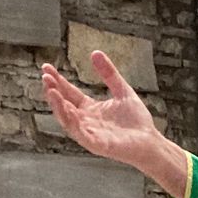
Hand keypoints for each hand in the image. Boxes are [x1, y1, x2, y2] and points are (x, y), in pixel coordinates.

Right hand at [41, 50, 190, 197]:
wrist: (152, 143)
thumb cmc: (137, 121)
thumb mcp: (122, 91)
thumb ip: (109, 74)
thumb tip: (95, 52)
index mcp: (89, 109)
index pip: (68, 93)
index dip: (57, 81)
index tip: (46, 67)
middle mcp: (86, 121)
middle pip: (64, 105)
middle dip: (53, 91)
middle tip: (45, 76)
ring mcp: (90, 134)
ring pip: (68, 120)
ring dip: (58, 106)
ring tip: (50, 91)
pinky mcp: (98, 145)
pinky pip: (81, 134)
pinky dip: (73, 123)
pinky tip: (68, 109)